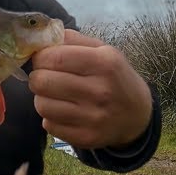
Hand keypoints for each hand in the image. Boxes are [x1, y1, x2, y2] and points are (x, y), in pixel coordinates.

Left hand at [28, 29, 152, 148]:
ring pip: (42, 105)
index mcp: (105, 63)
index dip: (40, 57)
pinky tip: (64, 111)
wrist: (137, 114)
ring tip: (55, 95)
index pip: (54, 57)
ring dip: (43, 98)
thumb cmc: (115, 77)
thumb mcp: (104, 51)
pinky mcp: (86, 137)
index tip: (43, 60)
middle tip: (47, 77)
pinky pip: (49, 125)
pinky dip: (51, 117)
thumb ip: (73, 40)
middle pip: (42, 82)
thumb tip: (41, 37)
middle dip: (38, 77)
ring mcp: (93, 117)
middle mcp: (100, 90)